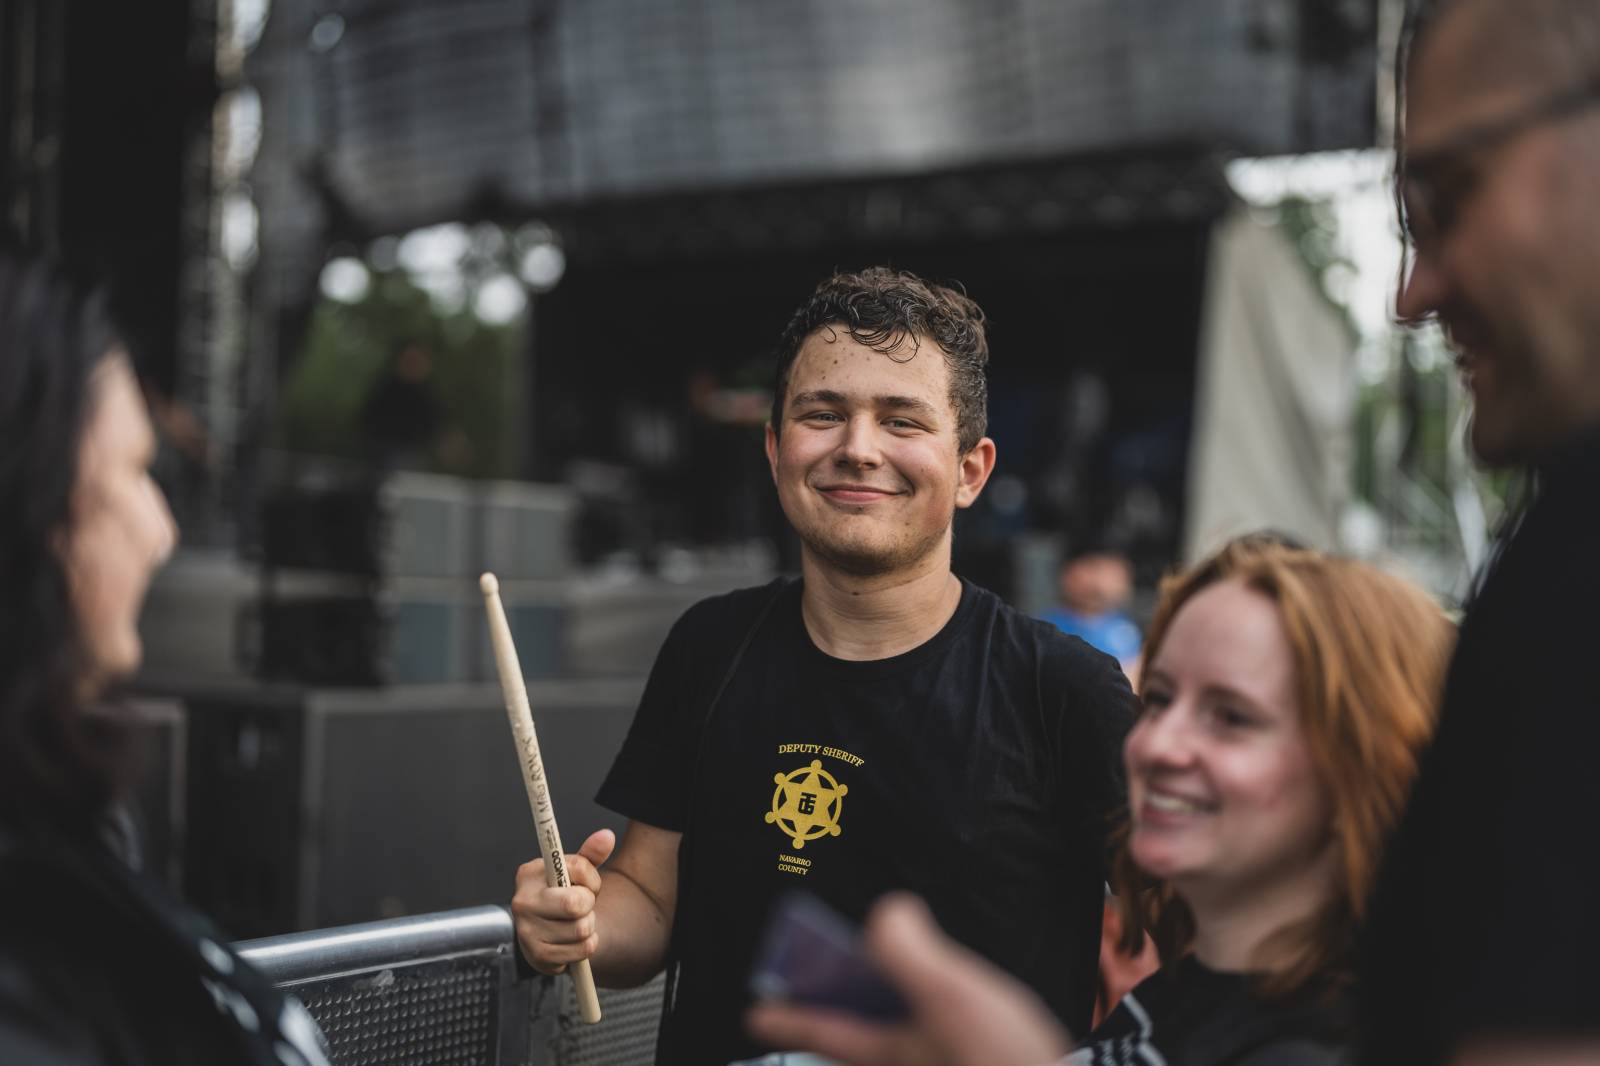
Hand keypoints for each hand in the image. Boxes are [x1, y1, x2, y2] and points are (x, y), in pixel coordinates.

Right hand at [511, 828, 614, 974]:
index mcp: (529, 873)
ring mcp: (527, 931)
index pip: (576, 868)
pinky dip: (586, 945)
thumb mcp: (574, 873)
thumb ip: (591, 854)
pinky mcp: (538, 956)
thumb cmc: (562, 896)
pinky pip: (582, 950)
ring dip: (589, 926)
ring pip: (582, 928)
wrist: (550, 933)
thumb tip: (607, 836)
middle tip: (582, 906)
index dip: (590, 878)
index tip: (584, 884)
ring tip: (576, 922)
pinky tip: (574, 939)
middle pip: (575, 903)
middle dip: (589, 904)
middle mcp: (523, 901)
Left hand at [747, 893, 1070, 1065]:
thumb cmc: (1002, 1064)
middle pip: (859, 1039)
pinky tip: (956, 1005)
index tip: (755, 1015)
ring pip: (898, 1041)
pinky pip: (935, 1042)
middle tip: (831, 987)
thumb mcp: (947, 994)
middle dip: (842, 1012)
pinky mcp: (972, 1065)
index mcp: (887, 1054)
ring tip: (897, 981)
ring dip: (889, 1012)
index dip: (787, 1017)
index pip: (822, 1031)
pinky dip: (930, 1019)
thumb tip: (885, 915)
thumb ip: (907, 950)